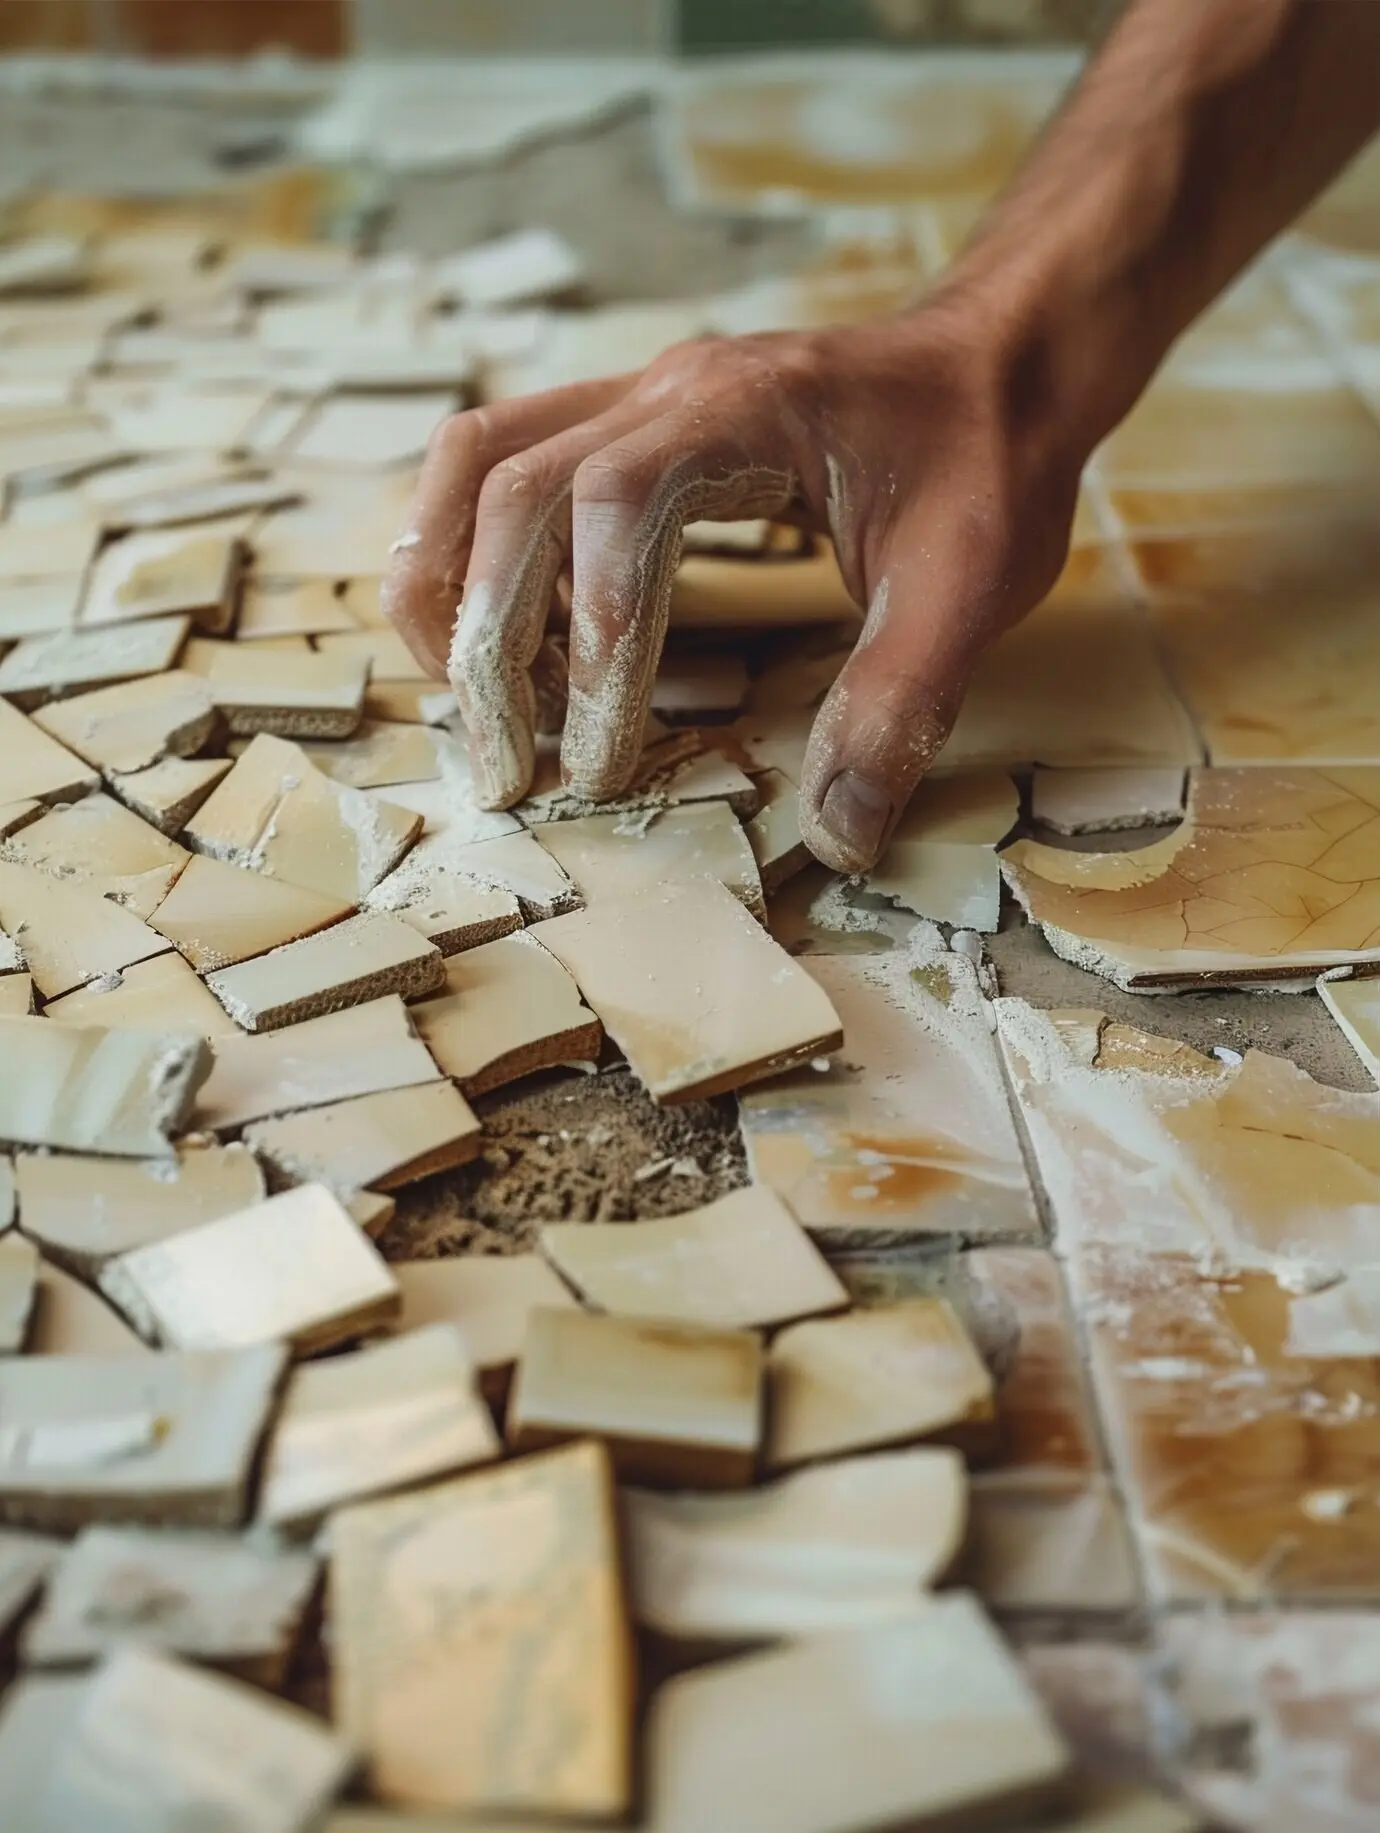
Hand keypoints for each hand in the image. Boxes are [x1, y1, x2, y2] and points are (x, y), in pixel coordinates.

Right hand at [383, 302, 1085, 871]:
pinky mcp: (631, 425)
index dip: (590, 636)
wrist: (1002, 363)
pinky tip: (525, 645)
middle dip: (483, 634)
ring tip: (475, 700)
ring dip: (451, 582)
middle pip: (507, 482)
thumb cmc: (990, 462)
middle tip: (505, 765)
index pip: (615, 503)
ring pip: (475, 460)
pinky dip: (482, 558)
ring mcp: (639, 395)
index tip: (602, 756)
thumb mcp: (970, 589)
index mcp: (746, 409)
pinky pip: (506, 469)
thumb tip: (835, 837)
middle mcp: (669, 387)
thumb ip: (900, 705)